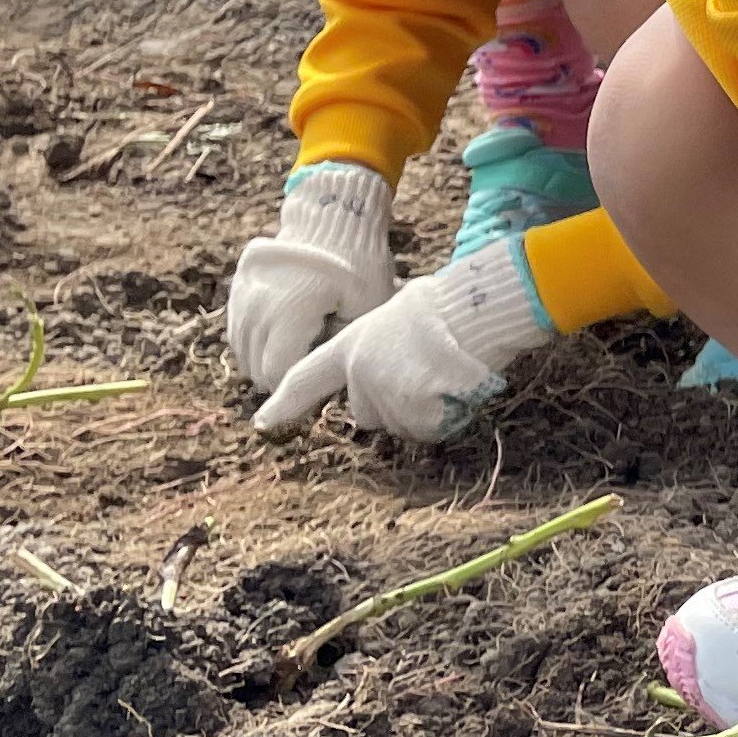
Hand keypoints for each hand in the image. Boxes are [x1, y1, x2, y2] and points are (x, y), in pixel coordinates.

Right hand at [228, 162, 398, 387]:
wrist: (335, 223)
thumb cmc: (360, 270)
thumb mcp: (365, 312)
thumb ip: (341, 351)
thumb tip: (328, 383)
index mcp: (288, 314)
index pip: (275, 373)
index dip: (295, 382)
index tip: (315, 375)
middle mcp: (257, 307)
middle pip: (255, 368)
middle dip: (280, 374)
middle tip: (310, 362)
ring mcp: (242, 296)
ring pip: (243, 351)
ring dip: (264, 358)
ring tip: (298, 347)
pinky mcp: (237, 288)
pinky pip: (237, 330)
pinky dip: (255, 340)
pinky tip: (282, 332)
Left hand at [257, 245, 553, 439]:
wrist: (474, 310)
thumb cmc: (444, 307)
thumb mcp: (394, 318)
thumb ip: (374, 352)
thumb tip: (375, 375)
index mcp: (351, 346)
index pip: (307, 379)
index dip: (284, 403)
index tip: (263, 423)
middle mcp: (360, 374)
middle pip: (366, 414)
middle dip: (391, 404)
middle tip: (424, 371)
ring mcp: (386, 395)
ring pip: (400, 424)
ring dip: (422, 410)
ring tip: (444, 374)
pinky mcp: (415, 413)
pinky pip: (427, 429)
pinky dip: (443, 416)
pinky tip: (454, 387)